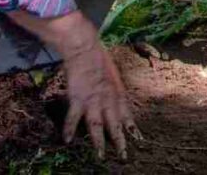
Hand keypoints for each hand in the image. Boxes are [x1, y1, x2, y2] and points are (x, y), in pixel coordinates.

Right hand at [62, 36, 137, 158]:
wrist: (85, 48)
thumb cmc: (98, 58)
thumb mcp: (112, 74)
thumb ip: (113, 88)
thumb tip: (113, 98)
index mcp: (117, 92)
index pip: (127, 113)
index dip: (132, 127)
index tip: (139, 139)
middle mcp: (108, 99)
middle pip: (115, 124)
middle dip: (120, 141)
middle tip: (124, 157)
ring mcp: (93, 100)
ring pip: (98, 125)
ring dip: (99, 142)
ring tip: (100, 156)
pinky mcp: (78, 98)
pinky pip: (74, 117)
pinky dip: (70, 129)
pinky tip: (67, 141)